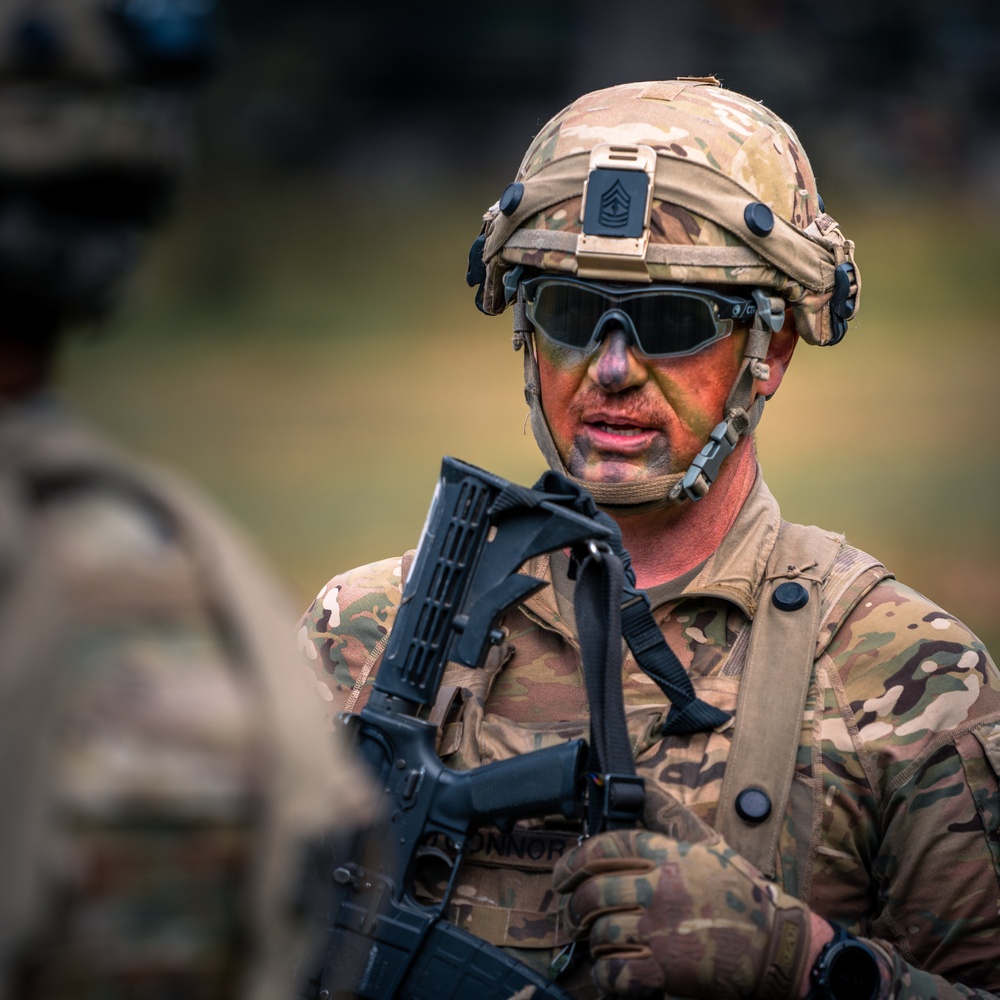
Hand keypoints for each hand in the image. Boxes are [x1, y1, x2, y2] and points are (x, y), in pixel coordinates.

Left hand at [552, 830, 811, 998]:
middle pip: (593, 892)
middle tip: (576, 914)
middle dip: (576, 905)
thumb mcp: (706, 842)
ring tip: (599, 942)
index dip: (572, 861)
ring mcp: (660, 930)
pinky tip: (612, 969)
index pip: (604, 848)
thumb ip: (668, 811)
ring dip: (594, 941)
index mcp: (666, 855)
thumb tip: (636, 784)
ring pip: (601, 932)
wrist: (777, 945)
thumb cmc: (740, 892)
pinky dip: (606, 974)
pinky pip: (615, 971)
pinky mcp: (666, 970)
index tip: (561, 876)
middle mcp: (658, 888)